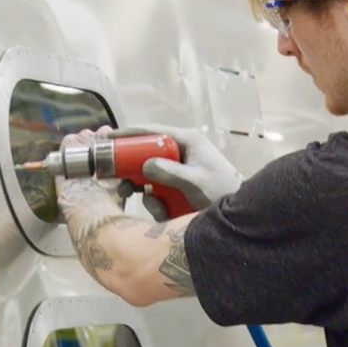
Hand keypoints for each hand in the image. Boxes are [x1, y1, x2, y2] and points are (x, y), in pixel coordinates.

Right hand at [105, 123, 242, 209]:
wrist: (239, 215)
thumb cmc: (221, 192)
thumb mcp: (194, 181)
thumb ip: (169, 172)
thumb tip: (144, 165)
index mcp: (185, 141)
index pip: (151, 131)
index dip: (127, 134)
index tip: (107, 139)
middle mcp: (179, 151)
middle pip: (145, 154)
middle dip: (133, 173)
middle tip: (122, 187)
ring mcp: (178, 169)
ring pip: (149, 177)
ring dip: (148, 195)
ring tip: (159, 207)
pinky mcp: (178, 185)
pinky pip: (158, 192)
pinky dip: (158, 203)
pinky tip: (168, 213)